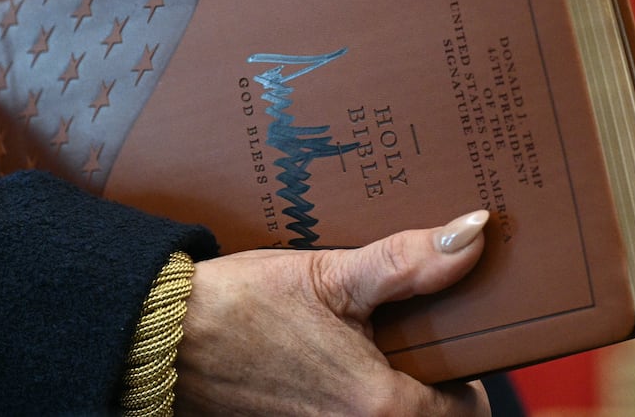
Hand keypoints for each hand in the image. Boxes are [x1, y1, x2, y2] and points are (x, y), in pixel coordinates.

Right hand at [174, 210, 490, 415]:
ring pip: (386, 413)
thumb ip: (407, 261)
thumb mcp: (332, 274)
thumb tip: (470, 235)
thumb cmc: (243, 307)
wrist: (165, 334)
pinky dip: (353, 383)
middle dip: (430, 376)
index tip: (452, 336)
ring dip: (391, 377)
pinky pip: (344, 410)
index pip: (464, 410)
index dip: (466, 373)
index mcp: (377, 404)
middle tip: (414, 326)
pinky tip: (332, 341)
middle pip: (426, 414)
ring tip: (372, 326)